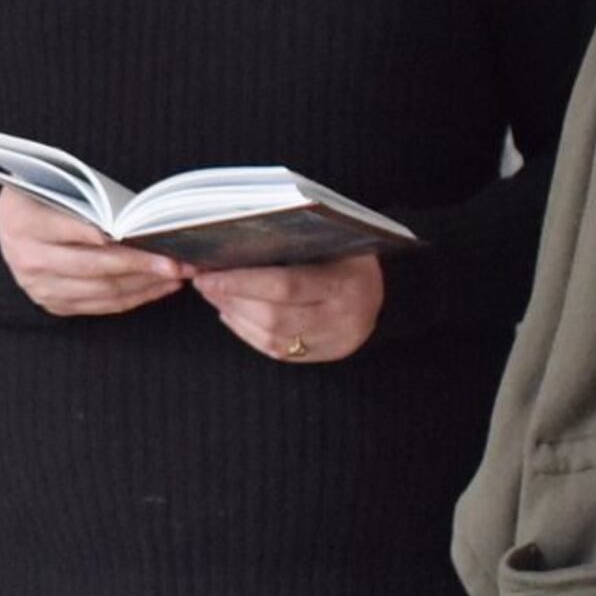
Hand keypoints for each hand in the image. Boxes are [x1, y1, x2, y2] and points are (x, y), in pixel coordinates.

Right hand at [0, 190, 186, 317]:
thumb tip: (128, 214)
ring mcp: (41, 286)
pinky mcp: (55, 304)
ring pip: (102, 289)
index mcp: (22, 221)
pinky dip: (135, 296)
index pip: (64, 227)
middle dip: (138, 264)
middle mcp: (28, 259)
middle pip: (91, 265)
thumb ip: (80, 195)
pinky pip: (102, 305)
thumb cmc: (43, 198)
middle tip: (175, 262)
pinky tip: (160, 285)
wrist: (10, 230)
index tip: (128, 233)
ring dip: (144, 284)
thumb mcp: (50, 184)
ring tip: (177, 273)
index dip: (96, 232)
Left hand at [192, 255, 383, 362]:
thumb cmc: (353, 255)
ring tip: (215, 296)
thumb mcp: (336, 241)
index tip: (209, 274)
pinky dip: (248, 334)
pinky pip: (279, 352)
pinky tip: (232, 315)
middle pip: (274, 316)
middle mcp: (342, 319)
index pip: (285, 286)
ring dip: (236, 317)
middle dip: (232, 299)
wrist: (390, 291)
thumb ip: (298, 241)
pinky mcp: (326, 356)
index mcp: (346, 284)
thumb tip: (237, 239)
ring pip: (273, 338)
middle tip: (205, 283)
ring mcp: (335, 342)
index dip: (242, 283)